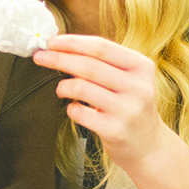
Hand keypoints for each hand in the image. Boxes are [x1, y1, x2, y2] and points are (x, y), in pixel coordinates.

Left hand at [32, 34, 170, 171]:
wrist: (149, 146)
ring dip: (63, 86)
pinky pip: (80, 113)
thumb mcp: (128, 79)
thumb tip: (61, 48)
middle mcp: (138, 87)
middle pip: (88, 66)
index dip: (72, 42)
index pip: (101, 47)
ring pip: (82, 88)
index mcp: (141, 66)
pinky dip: (71, 108)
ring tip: (60, 89)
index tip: (51, 42)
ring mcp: (128, 110)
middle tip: (39, 57)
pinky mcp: (116, 131)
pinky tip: (74, 108)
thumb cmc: (129, 105)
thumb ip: (103, 63)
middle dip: (58, 59)